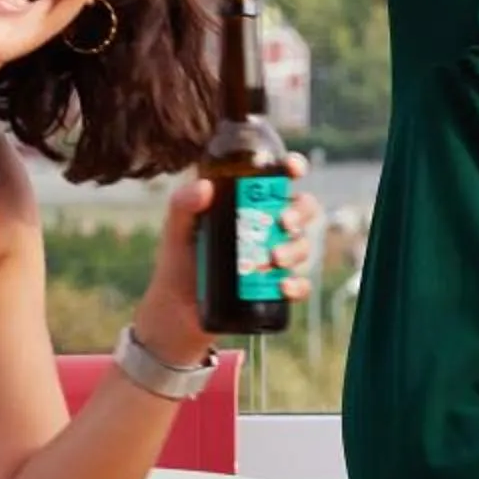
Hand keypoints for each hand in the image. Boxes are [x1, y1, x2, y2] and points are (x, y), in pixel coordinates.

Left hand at [131, 151, 317, 364]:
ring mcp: (275, 258)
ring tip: (274, 259)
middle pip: (301, 209)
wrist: (176, 310)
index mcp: (248, 204)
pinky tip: (282, 287)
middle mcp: (268, 227)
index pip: (277, 179)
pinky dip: (298, 285)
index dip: (292, 168)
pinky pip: (300, 284)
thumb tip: (206, 187)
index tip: (292, 169)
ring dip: (295, 249)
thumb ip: (182, 204)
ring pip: (302, 245)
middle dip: (300, 212)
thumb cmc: (178, 260)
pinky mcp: (276, 289)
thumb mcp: (175, 229)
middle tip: (283, 222)